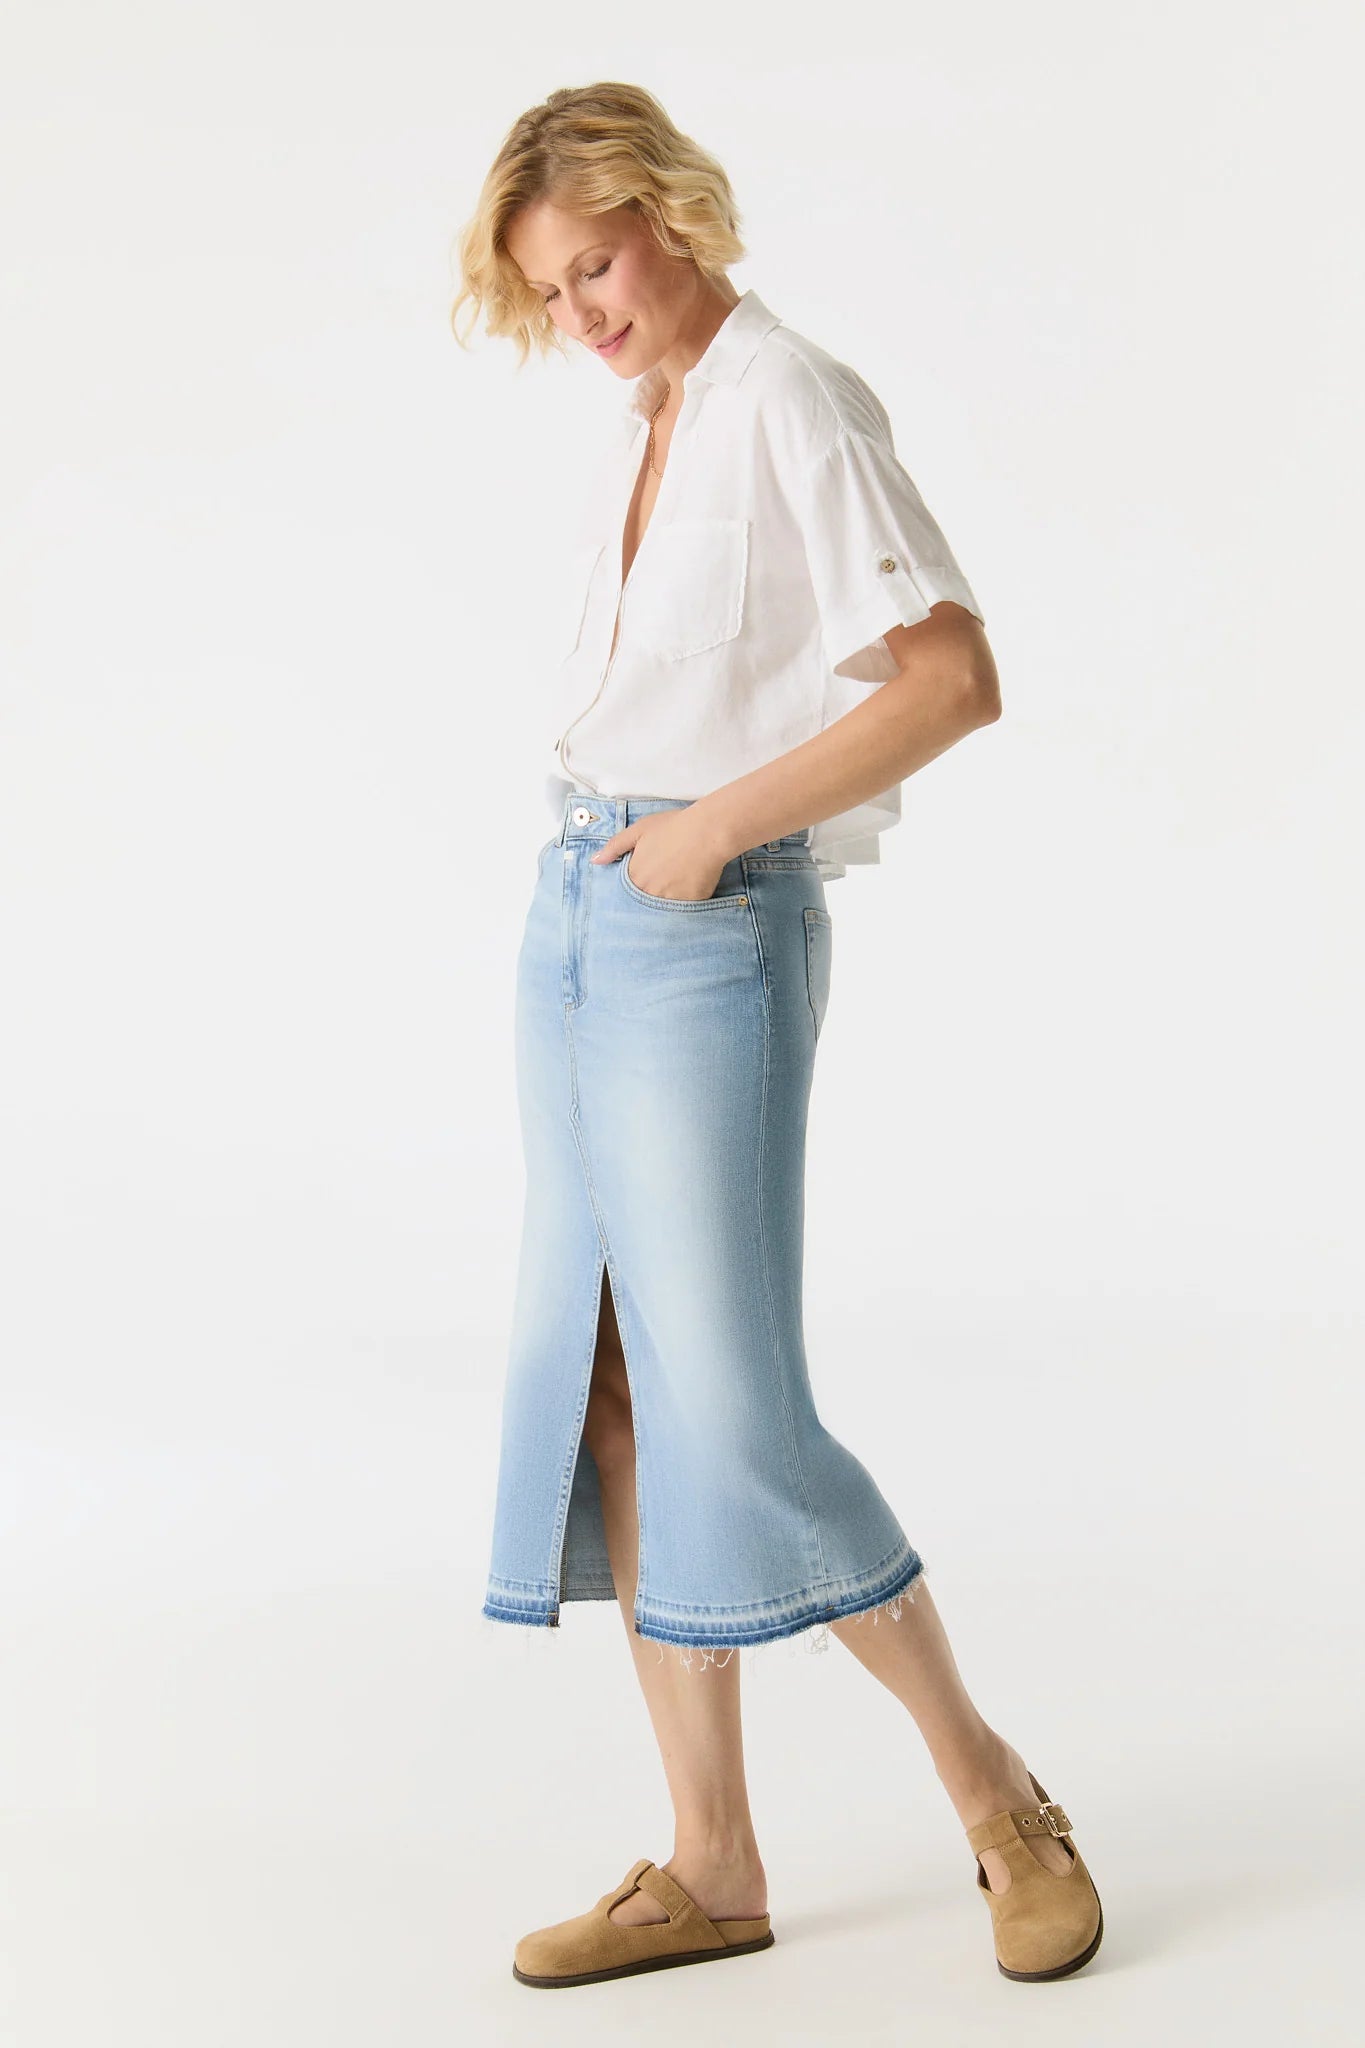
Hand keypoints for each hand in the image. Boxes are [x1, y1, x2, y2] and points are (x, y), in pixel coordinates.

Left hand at [590, 809, 731, 901]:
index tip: (644, 881)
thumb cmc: (673, 828)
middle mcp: (649, 892)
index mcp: (634, 876)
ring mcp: (669, 901)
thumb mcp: (639, 830)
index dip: (636, 887)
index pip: (626, 893)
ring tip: (677, 884)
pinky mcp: (690, 905)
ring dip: (666, 902)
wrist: (707, 833)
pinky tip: (691, 887)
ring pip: (663, 909)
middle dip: (650, 897)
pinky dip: (685, 903)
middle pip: (644, 903)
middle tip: (663, 882)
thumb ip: (615, 846)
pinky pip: (683, 910)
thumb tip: (596, 861)